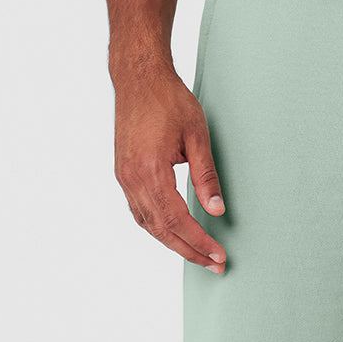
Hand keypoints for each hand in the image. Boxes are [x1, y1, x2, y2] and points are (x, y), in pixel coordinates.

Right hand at [113, 67, 226, 272]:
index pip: (177, 220)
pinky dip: (159, 227)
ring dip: (174, 243)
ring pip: (148, 224)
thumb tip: (216, 210)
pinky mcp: (123, 173)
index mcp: (149, 169)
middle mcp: (132, 178)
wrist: (138, 76)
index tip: (218, 256)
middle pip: (161, 229)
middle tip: (214, 265)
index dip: (199, 242)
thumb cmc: (168, 99)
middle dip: (190, 250)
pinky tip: (175, 233)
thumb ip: (206, 177)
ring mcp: (124, 177)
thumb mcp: (197, 136)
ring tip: (199, 254)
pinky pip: (140, 211)